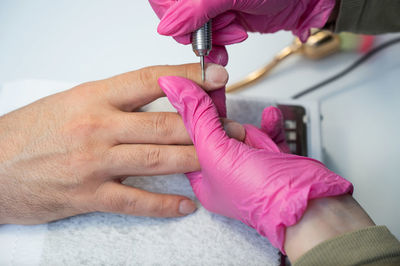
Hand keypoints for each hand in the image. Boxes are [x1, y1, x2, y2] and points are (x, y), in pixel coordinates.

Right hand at [0, 63, 238, 224]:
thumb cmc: (30, 132)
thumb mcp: (72, 102)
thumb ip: (114, 101)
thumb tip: (157, 97)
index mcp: (93, 98)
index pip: (150, 80)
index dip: (187, 76)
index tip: (216, 75)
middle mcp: (98, 128)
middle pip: (163, 123)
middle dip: (204, 125)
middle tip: (233, 127)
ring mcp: (95, 164)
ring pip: (157, 159)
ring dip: (195, 159)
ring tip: (223, 159)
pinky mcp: (89, 196)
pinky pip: (135, 201)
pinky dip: (164, 204)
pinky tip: (186, 205)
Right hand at [149, 0, 335, 62]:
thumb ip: (196, 9)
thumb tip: (167, 27)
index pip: (164, 2)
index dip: (174, 16)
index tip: (190, 28)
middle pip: (178, 19)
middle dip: (200, 31)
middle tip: (221, 30)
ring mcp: (210, 7)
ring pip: (194, 33)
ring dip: (213, 40)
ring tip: (234, 32)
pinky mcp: (222, 21)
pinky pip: (210, 40)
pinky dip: (220, 45)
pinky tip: (234, 37)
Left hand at [158, 76, 352, 252]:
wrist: (309, 203)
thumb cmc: (262, 194)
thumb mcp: (218, 152)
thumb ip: (196, 117)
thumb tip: (174, 88)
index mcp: (204, 178)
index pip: (189, 138)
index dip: (194, 115)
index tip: (198, 93)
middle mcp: (225, 173)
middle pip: (217, 132)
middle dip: (228, 126)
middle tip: (232, 124)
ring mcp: (250, 165)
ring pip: (242, 131)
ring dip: (250, 129)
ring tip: (255, 139)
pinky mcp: (271, 158)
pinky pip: (267, 133)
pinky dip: (270, 124)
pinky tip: (271, 117)